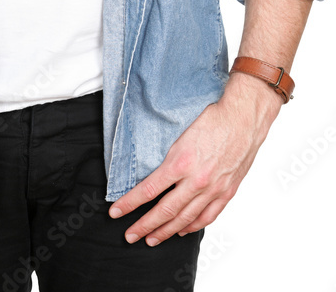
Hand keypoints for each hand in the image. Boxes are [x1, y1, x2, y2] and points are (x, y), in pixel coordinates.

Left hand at [108, 73, 282, 244]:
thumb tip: (151, 172)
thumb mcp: (181, 134)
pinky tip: (182, 230)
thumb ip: (169, 157)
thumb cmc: (213, 119)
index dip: (130, 203)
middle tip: (130, 235)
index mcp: (181, 162)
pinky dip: (193, 227)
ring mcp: (213, 189)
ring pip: (185, 219)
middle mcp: (196, 180)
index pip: (149, 190)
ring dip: (166, 231)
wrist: (243, 118)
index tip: (115, 212)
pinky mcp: (227, 192)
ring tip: (151, 239)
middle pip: (165, 211)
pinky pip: (207, 216)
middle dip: (144, 226)